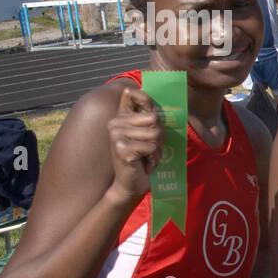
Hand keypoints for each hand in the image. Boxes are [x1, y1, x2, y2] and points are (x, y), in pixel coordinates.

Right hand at [107, 86, 164, 204]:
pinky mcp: (121, 148)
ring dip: (157, 149)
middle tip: (151, 148)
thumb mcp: (148, 135)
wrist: (130, 184)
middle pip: (154, 118)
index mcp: (121, 117)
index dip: (145, 97)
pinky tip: (144, 164)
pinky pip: (151, 147)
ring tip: (147, 157)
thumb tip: (162, 106)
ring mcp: (116, 135)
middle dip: (160, 136)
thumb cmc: (143, 158)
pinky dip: (154, 158)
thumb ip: (152, 119)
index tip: (152, 108)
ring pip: (155, 134)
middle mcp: (115, 123)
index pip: (131, 94)